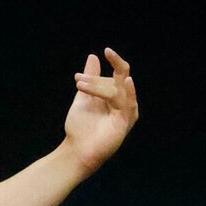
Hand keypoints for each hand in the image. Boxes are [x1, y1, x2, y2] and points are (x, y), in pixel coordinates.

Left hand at [60, 47, 137, 172]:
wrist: (76, 149)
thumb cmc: (81, 127)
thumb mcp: (84, 97)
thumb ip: (91, 78)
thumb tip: (93, 56)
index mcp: (116, 95)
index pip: (117, 75)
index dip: (105, 68)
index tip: (89, 67)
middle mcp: (124, 102)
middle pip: (119, 79)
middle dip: (98, 78)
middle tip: (78, 81)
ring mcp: (126, 112)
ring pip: (118, 90)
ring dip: (98, 87)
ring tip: (80, 86)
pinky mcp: (125, 123)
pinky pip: (129, 105)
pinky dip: (129, 92)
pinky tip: (128, 81)